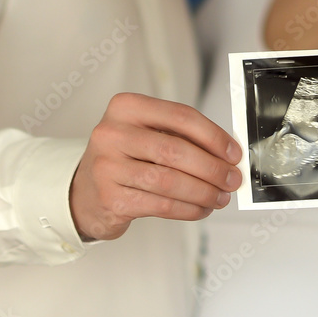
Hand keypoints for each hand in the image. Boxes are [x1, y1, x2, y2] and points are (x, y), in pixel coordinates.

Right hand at [70, 93, 241, 240]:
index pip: (180, 116)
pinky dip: (188, 209)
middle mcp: (112, 133)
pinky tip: (200, 208)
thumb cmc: (124, 159)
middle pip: (175, 150)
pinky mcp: (111, 198)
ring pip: (170, 181)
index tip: (233, 152)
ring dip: (203, 192)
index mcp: (126, 107)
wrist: (84, 192)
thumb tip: (226, 154)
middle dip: (212, 168)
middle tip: (231, 179)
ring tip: (219, 197)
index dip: (213, 136)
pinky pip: (161, 205)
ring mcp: (108, 167)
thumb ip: (181, 138)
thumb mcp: (146, 135)